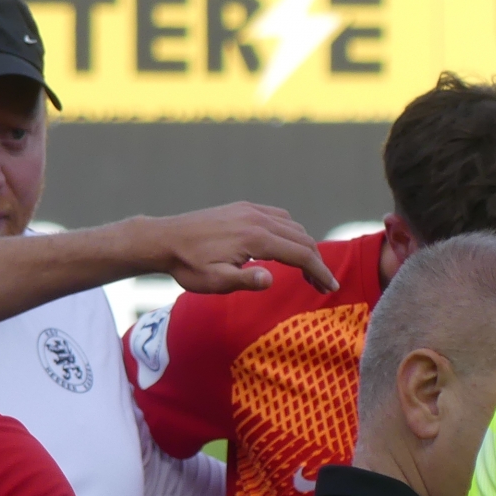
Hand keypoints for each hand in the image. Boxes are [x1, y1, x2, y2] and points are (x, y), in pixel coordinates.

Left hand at [139, 204, 336, 294]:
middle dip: (316, 261)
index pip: (300, 253)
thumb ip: (245, 280)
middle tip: (321, 285)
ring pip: (291, 225)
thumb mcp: (214, 281)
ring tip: (306, 269)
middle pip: (301, 238)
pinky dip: (290, 231)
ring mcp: (250, 210)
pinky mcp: (242, 208)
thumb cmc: (188, 265)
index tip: (331, 287)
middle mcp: (257, 218)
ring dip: (304, 246)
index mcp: (255, 238)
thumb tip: (270, 279)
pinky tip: (285, 246)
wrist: (164, 239)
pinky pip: (277, 216)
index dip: (319, 271)